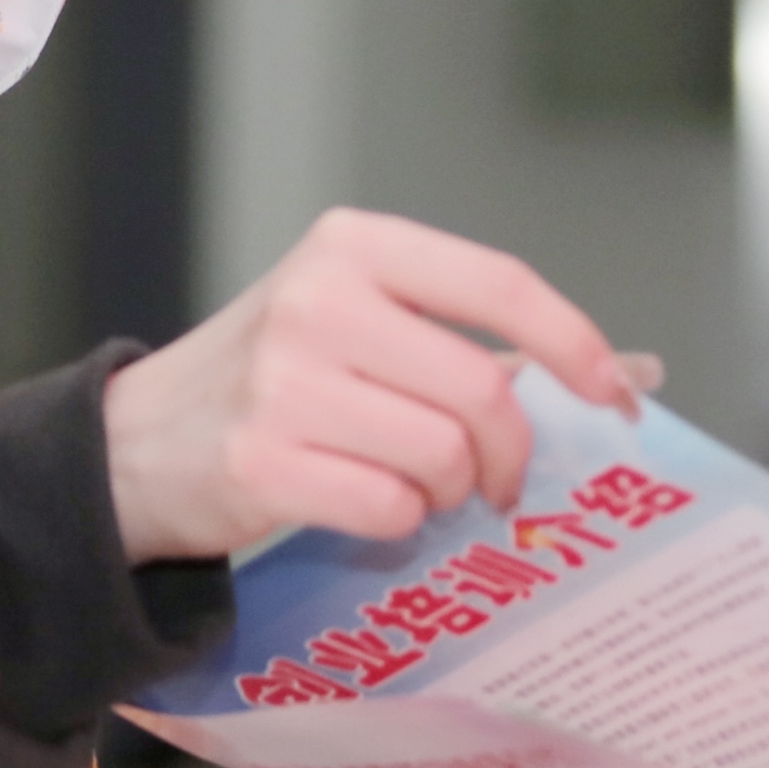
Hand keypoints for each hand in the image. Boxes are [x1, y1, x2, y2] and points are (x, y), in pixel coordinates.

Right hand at [105, 210, 648, 559]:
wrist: (136, 445)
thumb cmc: (273, 382)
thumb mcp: (363, 324)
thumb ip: (482, 344)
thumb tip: (632, 371)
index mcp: (354, 247)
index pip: (499, 284)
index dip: (574, 345)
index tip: (617, 397)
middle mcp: (317, 301)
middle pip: (481, 391)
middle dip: (509, 454)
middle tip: (497, 482)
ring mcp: (283, 382)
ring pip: (442, 456)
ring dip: (448, 491)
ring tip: (415, 487)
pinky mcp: (259, 462)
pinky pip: (389, 507)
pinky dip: (397, 521)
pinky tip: (365, 506)